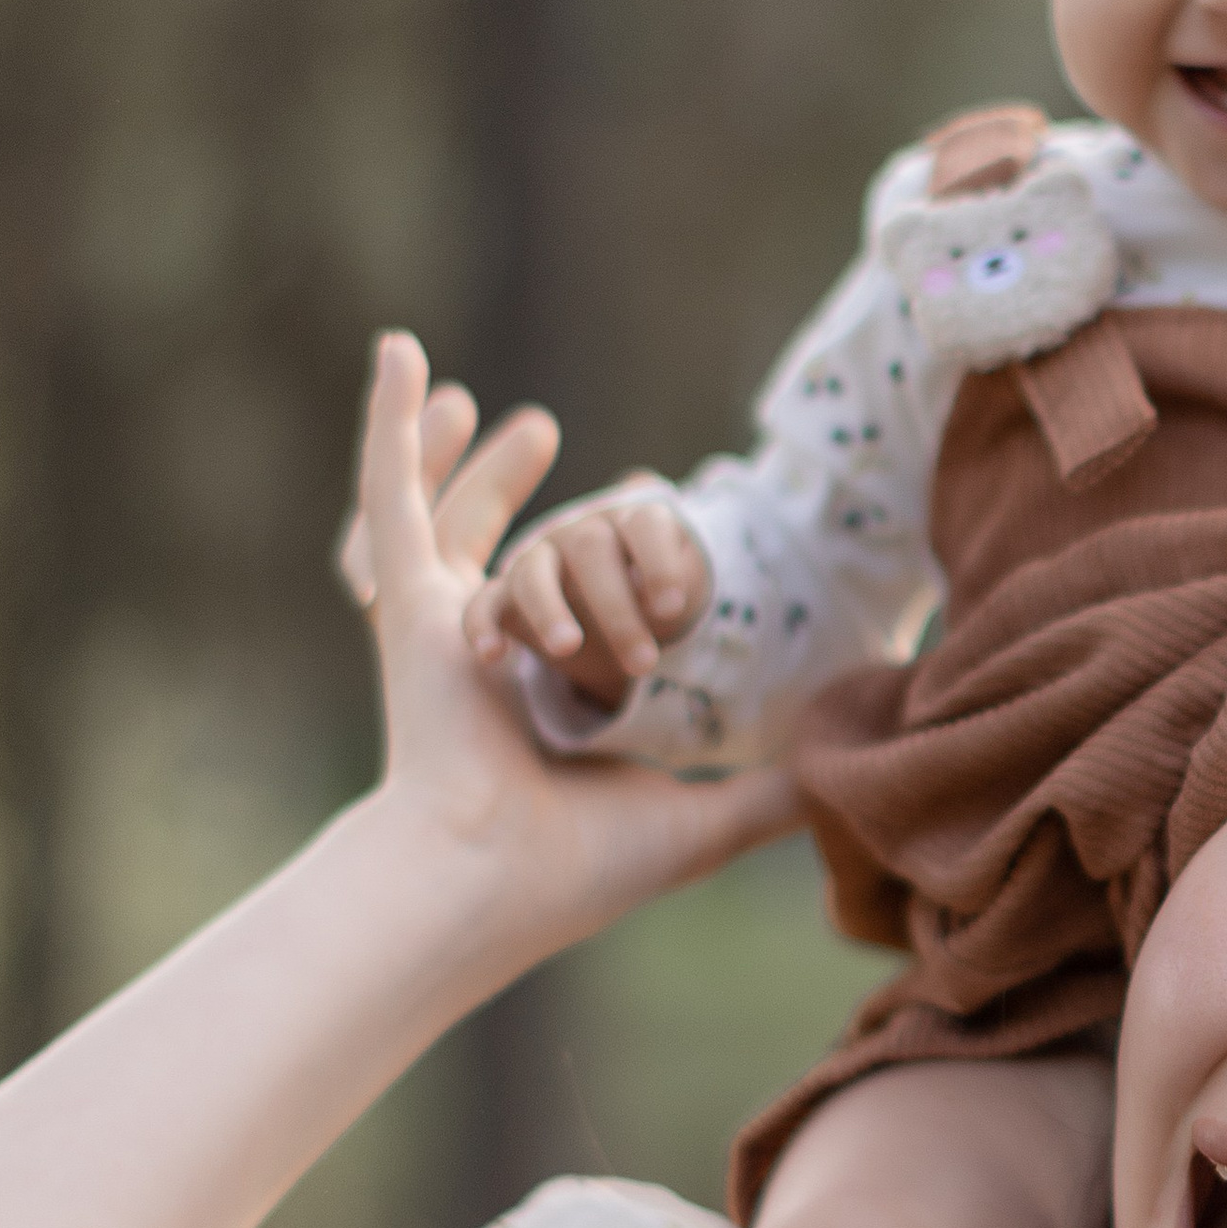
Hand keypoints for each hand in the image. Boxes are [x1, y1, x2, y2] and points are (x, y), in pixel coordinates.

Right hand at [349, 337, 794, 954]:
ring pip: (442, 512)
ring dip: (465, 454)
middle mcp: (478, 658)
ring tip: (490, 401)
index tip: (641, 517)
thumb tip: (839, 782)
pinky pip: (390, 488)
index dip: (592, 568)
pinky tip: (396, 350)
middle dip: (515, 493)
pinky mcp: (411, 596)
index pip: (559, 611)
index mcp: (536, 702)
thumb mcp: (700, 822)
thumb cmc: (577, 870)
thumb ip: (767, 795)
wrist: (491, 877)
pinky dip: (387, 420)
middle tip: (544, 434)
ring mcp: (437, 621)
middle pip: (494, 552)